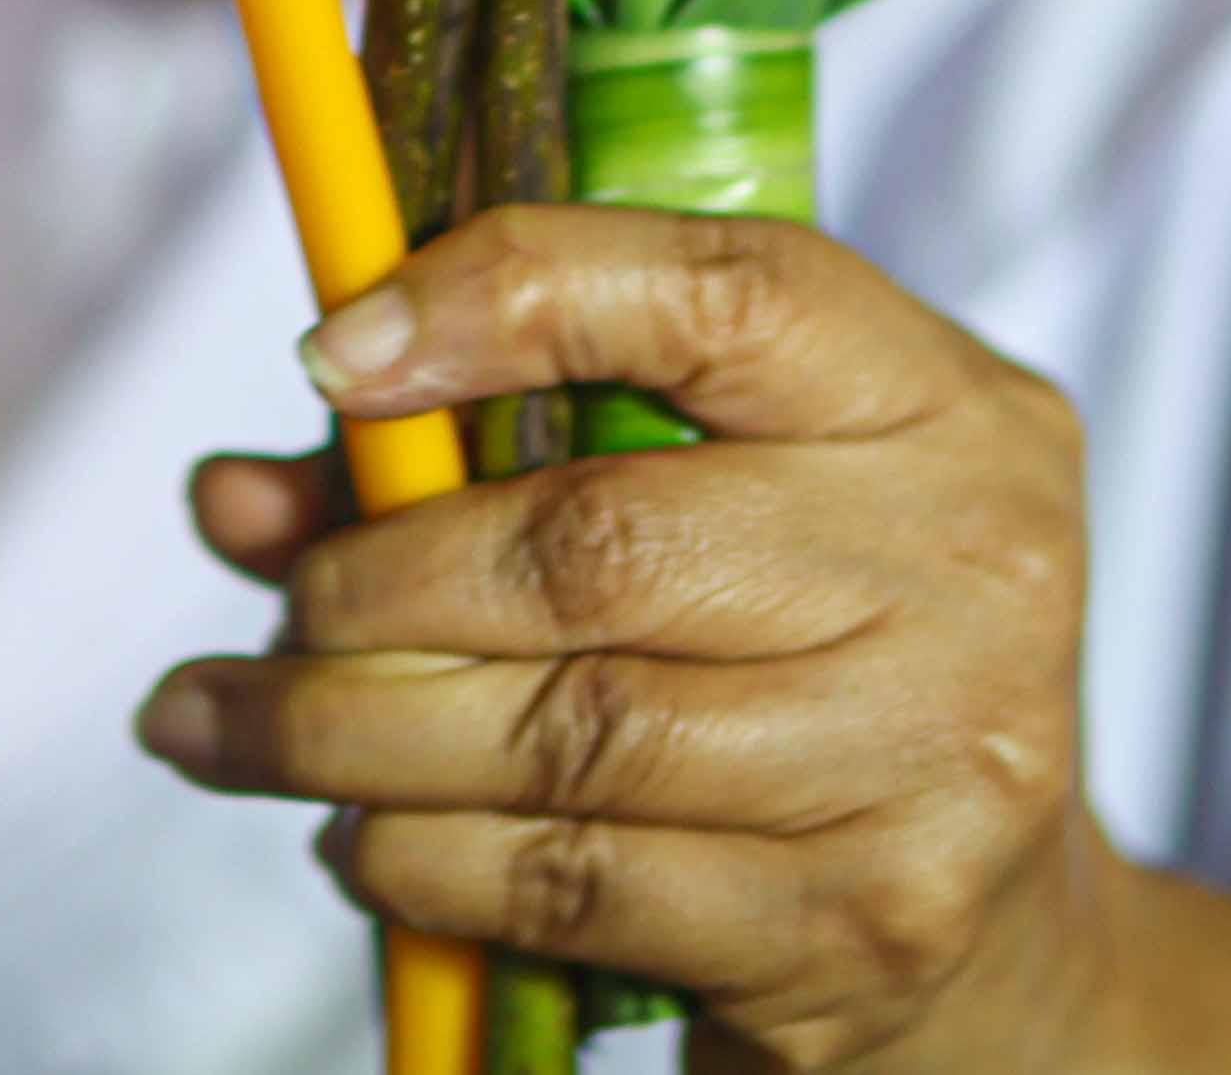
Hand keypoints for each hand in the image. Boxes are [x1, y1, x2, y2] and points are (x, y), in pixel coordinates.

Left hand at [143, 205, 1117, 1071]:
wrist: (996, 940)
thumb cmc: (803, 662)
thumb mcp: (706, 501)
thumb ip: (481, 459)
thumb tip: (234, 496)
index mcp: (937, 400)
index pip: (719, 292)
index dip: (504, 301)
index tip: (329, 355)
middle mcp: (967, 558)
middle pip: (601, 542)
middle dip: (375, 578)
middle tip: (275, 607)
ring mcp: (932, 754)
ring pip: (564, 732)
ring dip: (347, 737)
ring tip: (234, 727)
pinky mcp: (865, 924)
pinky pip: (578, 883)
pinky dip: (424, 864)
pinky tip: (363, 842)